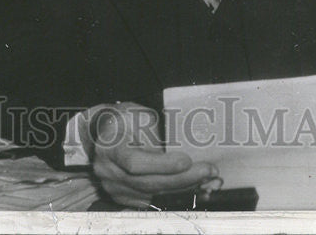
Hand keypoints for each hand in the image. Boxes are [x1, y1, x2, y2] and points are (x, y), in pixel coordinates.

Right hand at [88, 102, 218, 207]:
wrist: (107, 131)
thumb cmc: (127, 119)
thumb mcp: (140, 115)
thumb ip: (157, 131)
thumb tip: (186, 143)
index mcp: (110, 147)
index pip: (134, 162)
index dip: (161, 164)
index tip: (186, 160)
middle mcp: (108, 171)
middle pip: (147, 182)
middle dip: (181, 179)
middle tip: (207, 170)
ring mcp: (114, 187)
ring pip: (152, 194)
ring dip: (182, 187)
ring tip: (206, 177)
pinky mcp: (124, 197)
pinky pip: (152, 200)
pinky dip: (174, 193)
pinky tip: (192, 185)